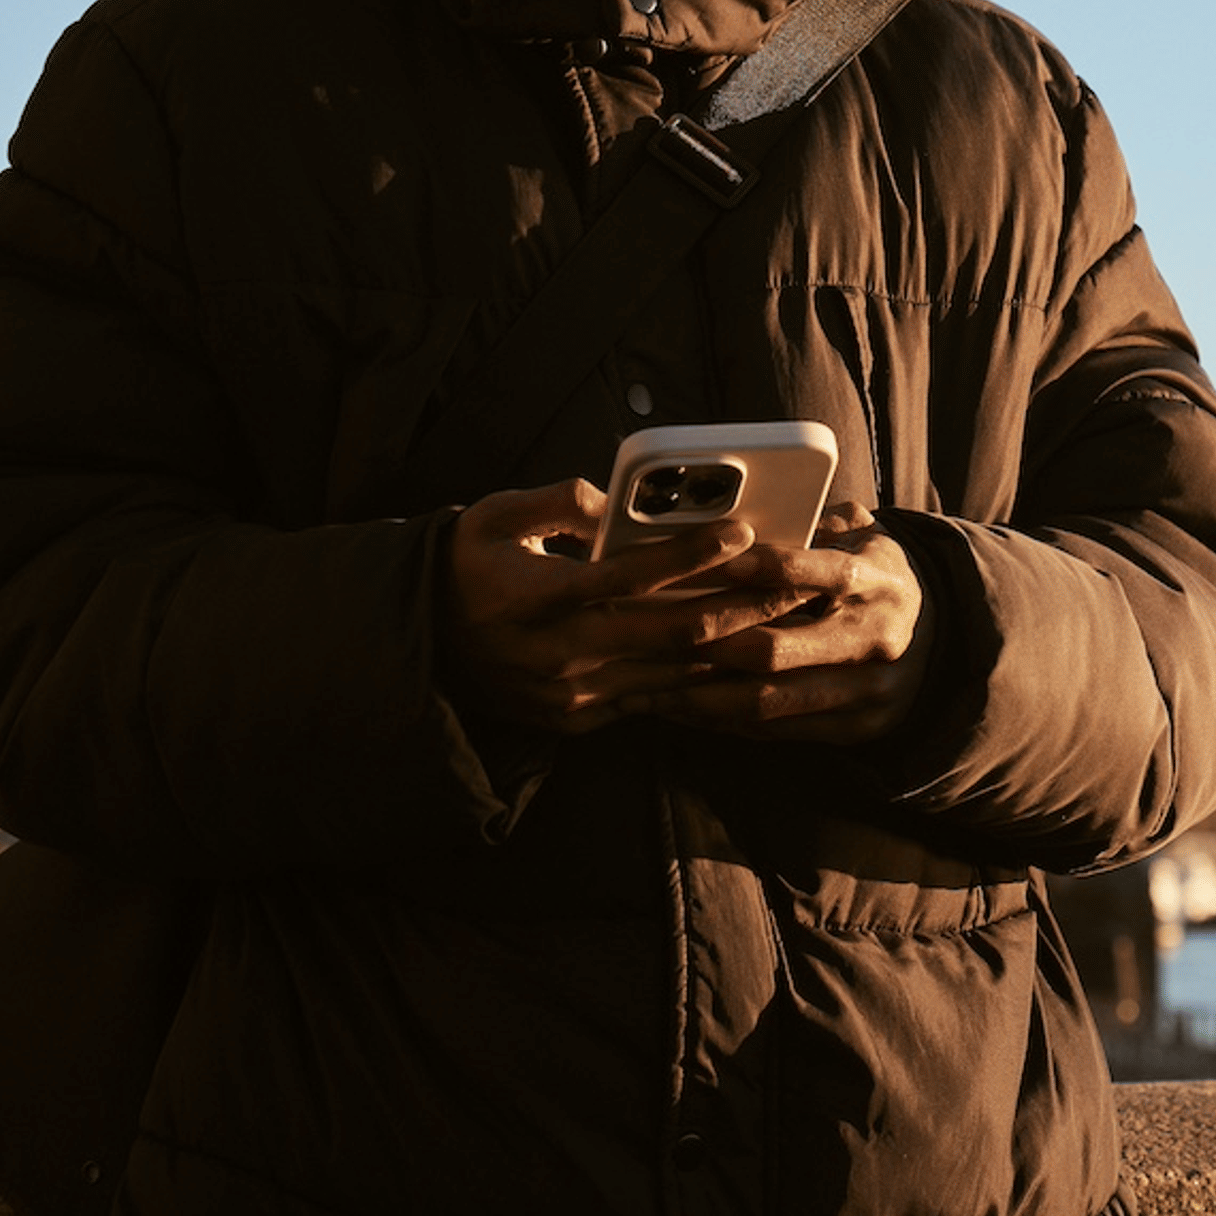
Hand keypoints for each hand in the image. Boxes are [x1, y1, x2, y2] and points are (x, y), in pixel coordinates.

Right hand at [438, 480, 847, 735]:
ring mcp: (572, 692)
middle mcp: (561, 651)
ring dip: (734, 649)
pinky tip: (739, 660)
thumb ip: (554, 502)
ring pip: (674, 674)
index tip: (743, 531)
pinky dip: (697, 681)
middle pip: (673, 631)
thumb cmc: (464, 569)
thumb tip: (610, 497)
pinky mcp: (578, 718)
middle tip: (796, 582)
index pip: (631, 574)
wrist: (420, 648)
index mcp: (539, 596)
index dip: (693, 553)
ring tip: (785, 622)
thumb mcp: (492, 518)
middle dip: (743, 607)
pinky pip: (651, 701)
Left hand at [624, 511, 932, 744]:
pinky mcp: (857, 727)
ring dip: (705, 697)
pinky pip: (781, 729)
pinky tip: (689, 711)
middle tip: (653, 637)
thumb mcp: (865, 537)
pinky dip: (730, 722)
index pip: (812, 572)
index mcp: (877, 579)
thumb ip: (816, 521)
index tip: (707, 562)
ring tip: (653, 688)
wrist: (941, 643)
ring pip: (771, 700)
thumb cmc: (876, 578)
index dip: (757, 568)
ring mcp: (867, 689)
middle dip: (708, 646)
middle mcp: (875, 636)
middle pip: (777, 648)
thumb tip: (754, 505)